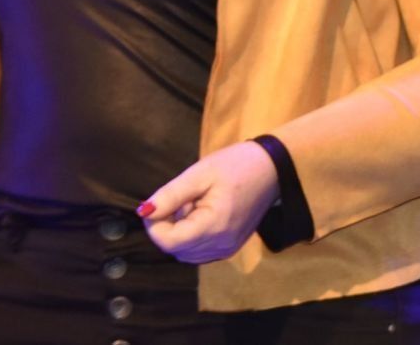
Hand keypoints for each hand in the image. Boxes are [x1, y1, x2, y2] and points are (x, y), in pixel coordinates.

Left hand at [140, 140, 279, 263]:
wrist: (274, 167)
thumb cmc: (237, 165)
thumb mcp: (200, 173)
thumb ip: (171, 195)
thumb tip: (144, 212)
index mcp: (214, 226)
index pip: (168, 242)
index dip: (155, 225)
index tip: (160, 203)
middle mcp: (221, 245)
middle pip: (175, 249)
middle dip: (167, 227)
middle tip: (180, 200)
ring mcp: (228, 249)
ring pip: (185, 254)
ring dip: (180, 234)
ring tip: (193, 206)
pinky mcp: (231, 247)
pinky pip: (199, 252)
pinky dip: (192, 238)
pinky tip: (202, 216)